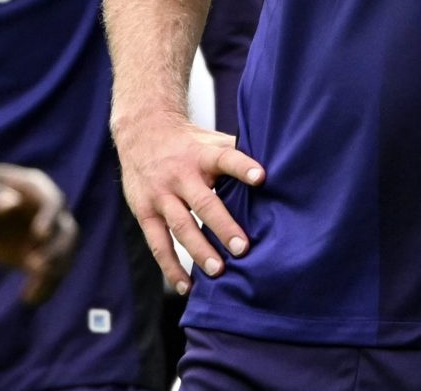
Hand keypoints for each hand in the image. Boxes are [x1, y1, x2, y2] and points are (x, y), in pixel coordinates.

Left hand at [0, 162, 78, 303]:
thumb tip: (12, 204)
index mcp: (36, 187)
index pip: (53, 202)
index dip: (50, 218)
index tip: (39, 236)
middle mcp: (47, 210)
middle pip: (66, 231)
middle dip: (56, 251)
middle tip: (35, 268)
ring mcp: (44, 234)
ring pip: (63, 255)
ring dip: (54, 274)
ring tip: (32, 294)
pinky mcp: (34, 254)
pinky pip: (49, 272)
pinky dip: (45, 286)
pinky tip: (29, 299)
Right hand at [113, 111, 263, 293]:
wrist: (141, 133)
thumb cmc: (188, 143)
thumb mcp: (210, 141)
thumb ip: (237, 154)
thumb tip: (279, 166)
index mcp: (202, 155)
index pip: (225, 158)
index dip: (243, 167)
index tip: (261, 178)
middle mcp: (180, 174)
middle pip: (203, 202)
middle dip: (223, 226)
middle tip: (243, 248)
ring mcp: (160, 195)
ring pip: (181, 226)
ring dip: (199, 250)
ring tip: (218, 271)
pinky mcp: (144, 212)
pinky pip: (158, 244)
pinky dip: (171, 267)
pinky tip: (187, 286)